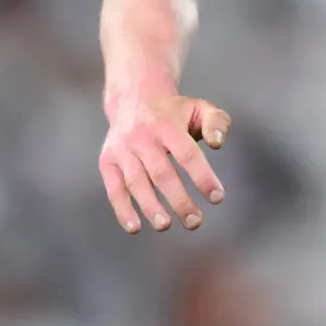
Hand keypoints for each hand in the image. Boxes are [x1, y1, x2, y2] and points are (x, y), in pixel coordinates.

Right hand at [100, 93, 232, 233]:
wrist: (133, 98)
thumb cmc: (174, 112)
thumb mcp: (199, 108)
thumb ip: (217, 122)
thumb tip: (217, 143)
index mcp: (167, 125)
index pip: (187, 154)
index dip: (202, 176)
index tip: (217, 198)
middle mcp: (142, 137)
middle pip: (161, 173)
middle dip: (178, 200)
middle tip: (194, 222)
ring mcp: (122, 149)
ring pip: (136, 182)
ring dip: (150, 207)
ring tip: (165, 226)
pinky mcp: (107, 161)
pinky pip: (114, 188)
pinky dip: (122, 209)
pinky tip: (135, 228)